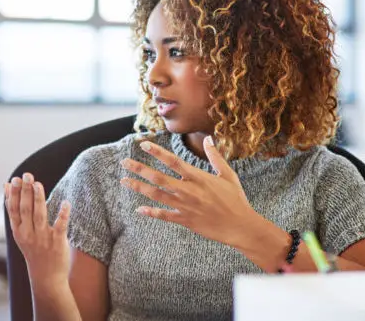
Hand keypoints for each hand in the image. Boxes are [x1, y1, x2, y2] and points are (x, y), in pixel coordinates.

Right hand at [4, 173, 71, 288]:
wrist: (46, 276)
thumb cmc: (33, 249)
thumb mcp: (20, 231)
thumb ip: (14, 208)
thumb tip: (5, 185)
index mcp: (18, 231)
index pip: (13, 210)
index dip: (13, 194)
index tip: (14, 179)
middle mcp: (28, 234)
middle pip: (25, 209)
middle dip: (25, 192)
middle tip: (26, 175)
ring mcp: (43, 238)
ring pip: (39, 215)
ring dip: (38, 198)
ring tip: (38, 184)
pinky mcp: (57, 242)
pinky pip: (60, 226)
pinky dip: (63, 214)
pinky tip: (66, 203)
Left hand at [119, 136, 264, 247]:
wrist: (240, 226)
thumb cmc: (235, 199)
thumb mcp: (228, 175)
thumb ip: (215, 157)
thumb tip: (208, 138)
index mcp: (198, 178)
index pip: (173, 161)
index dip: (157, 152)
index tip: (143, 145)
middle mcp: (188, 191)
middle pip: (158, 177)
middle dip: (139, 169)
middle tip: (124, 162)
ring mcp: (185, 206)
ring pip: (156, 195)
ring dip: (138, 187)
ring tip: (124, 181)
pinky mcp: (185, 220)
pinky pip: (164, 215)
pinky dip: (150, 212)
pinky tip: (139, 209)